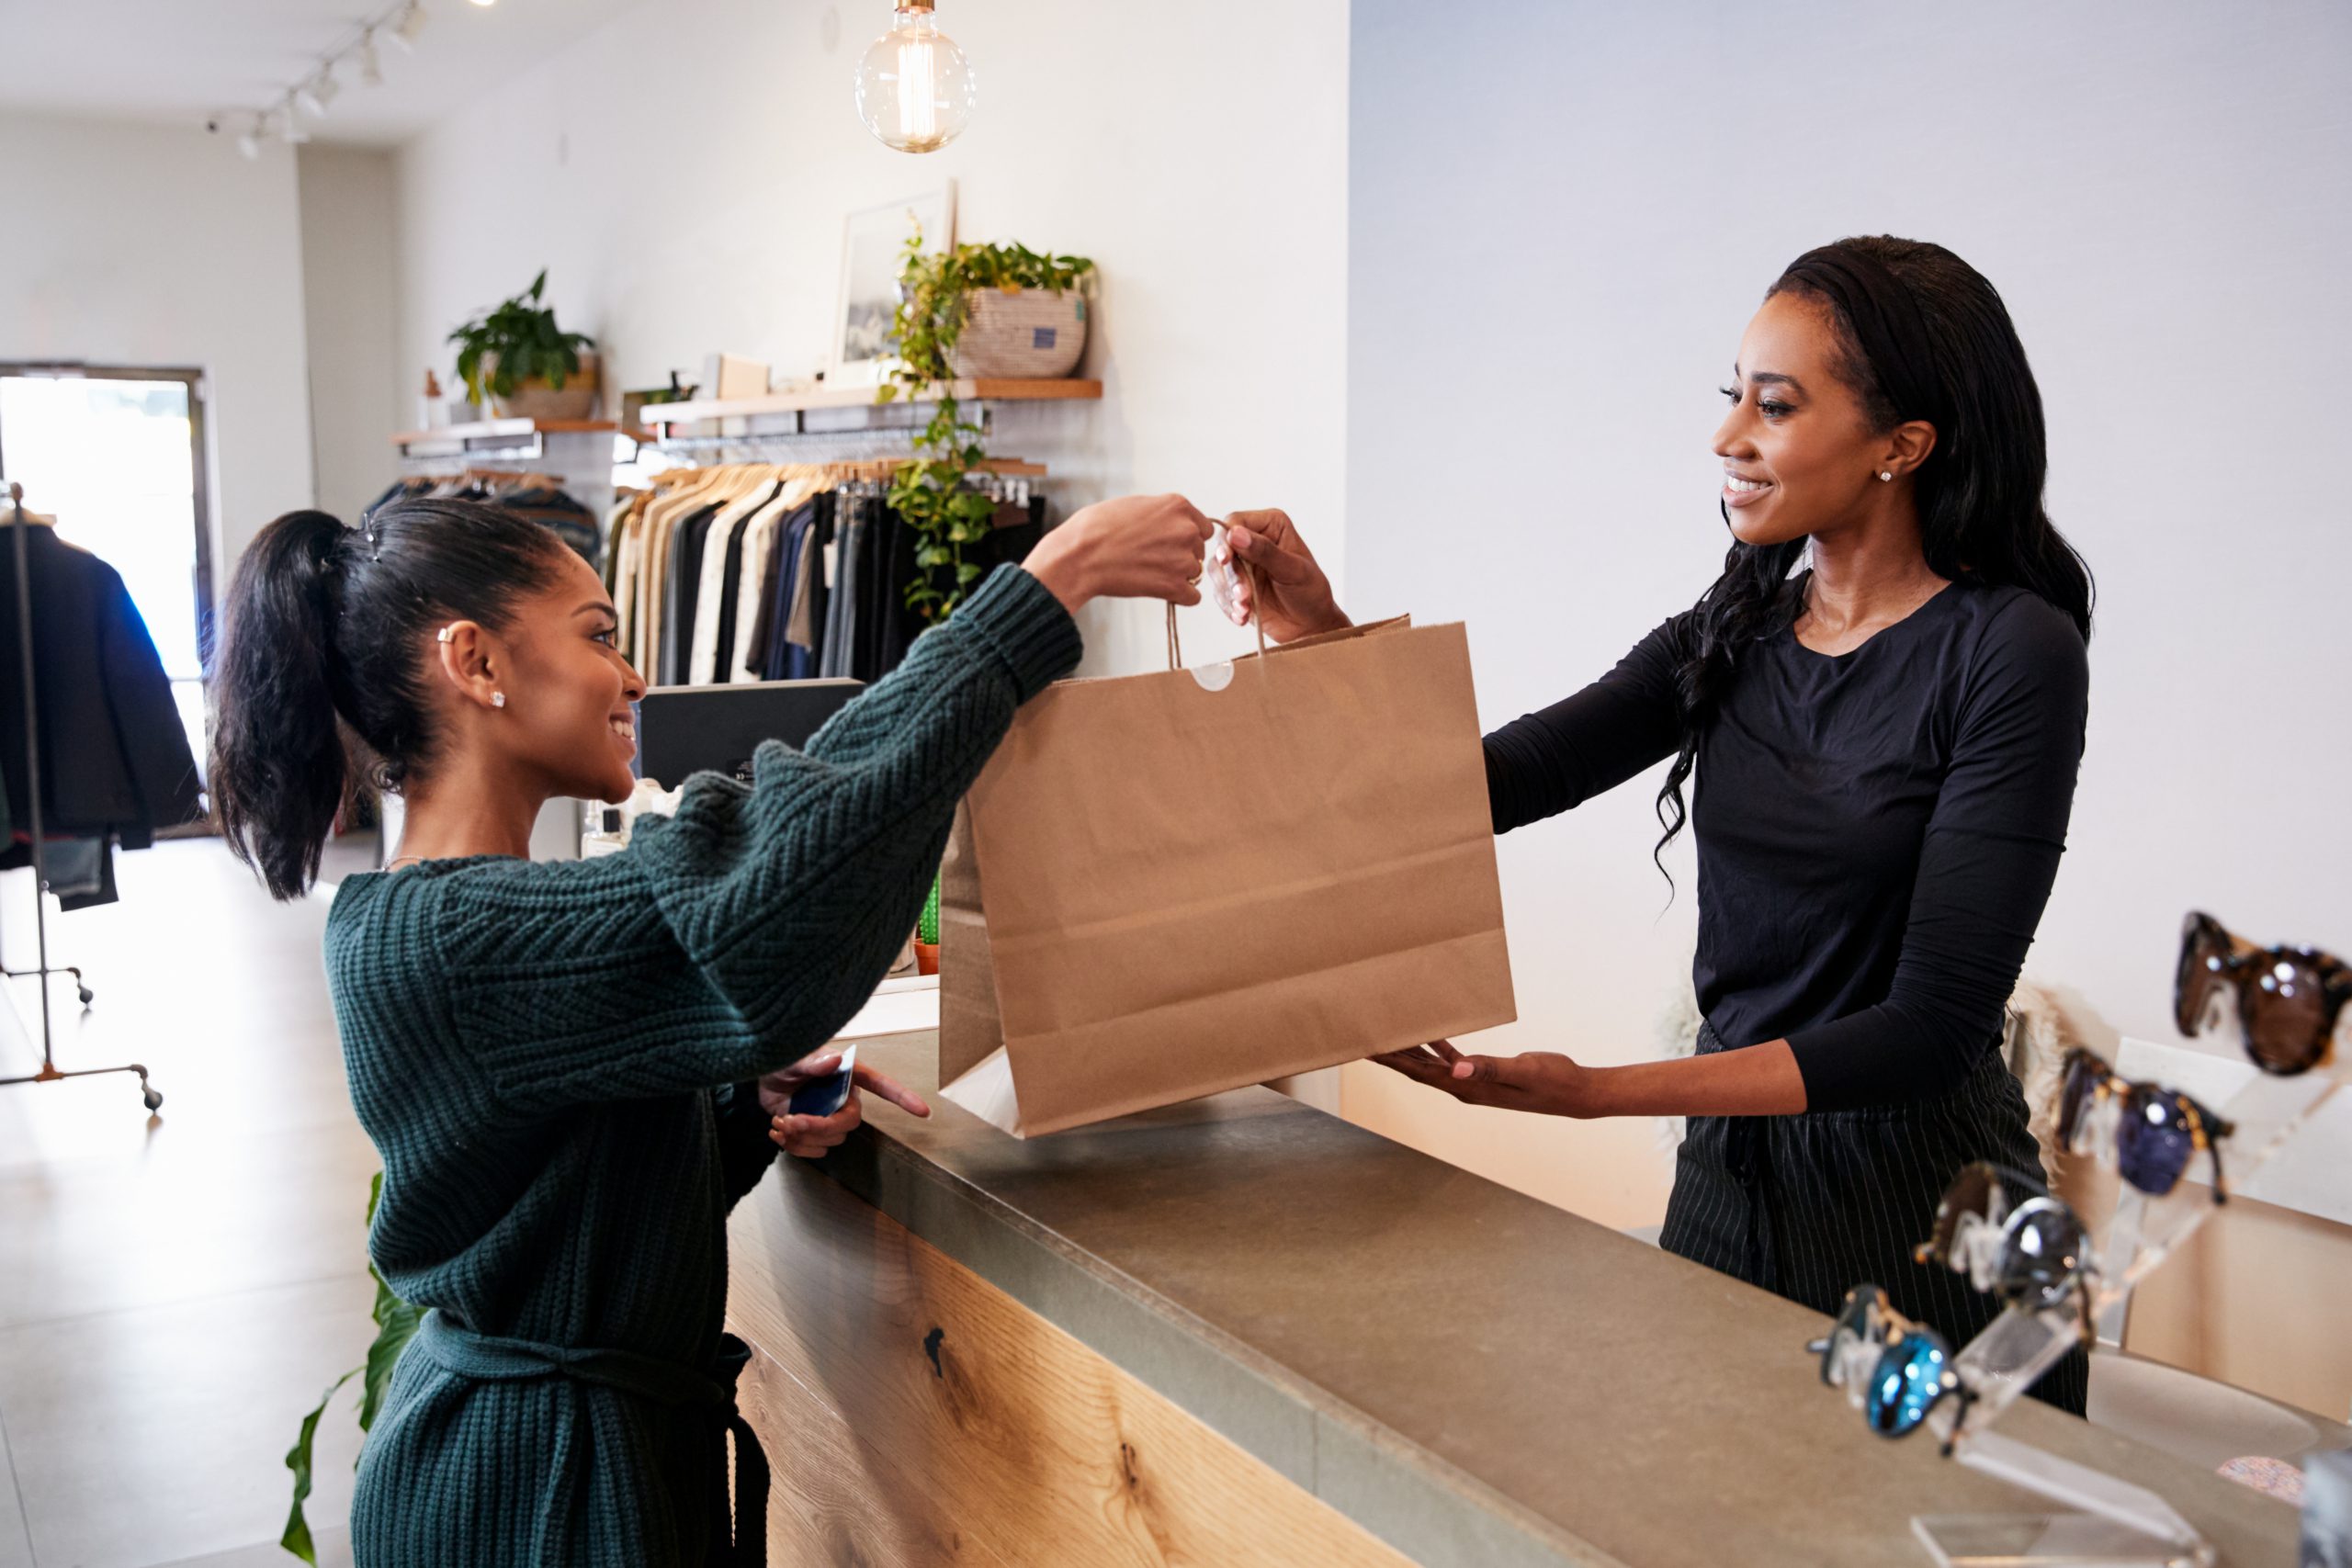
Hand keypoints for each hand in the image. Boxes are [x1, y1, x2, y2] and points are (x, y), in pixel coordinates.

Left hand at [757, 1052, 931, 1159]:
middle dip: (820, 1127)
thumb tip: (835, 1060)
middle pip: (849, 1122)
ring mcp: (830, 1116)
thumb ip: (813, 1062)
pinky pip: (815, 1150)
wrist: (761, 1079)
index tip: (924, 1111)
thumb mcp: (794, 1058)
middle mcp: (844, 1098)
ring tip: (780, 1123)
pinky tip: (778, 1132)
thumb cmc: (782, 1060)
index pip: (882, 1086)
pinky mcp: (814, 1132)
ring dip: (802, 1137)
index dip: (903, 1098)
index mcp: (847, 1075)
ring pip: (831, 1140)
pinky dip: (794, 1147)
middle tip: (793, 1121)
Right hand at [1022, 493, 1214, 613]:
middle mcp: (1185, 529)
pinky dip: (1179, 597)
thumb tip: (1170, 523)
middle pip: (1199, 549)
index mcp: (1177, 506)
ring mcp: (1182, 559)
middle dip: (1181, 555)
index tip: (1169, 543)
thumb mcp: (1134, 505)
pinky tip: (1160, 591)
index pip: (1202, 527)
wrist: (1079, 556)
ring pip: (1194, 572)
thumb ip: (1161, 513)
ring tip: (1148, 573)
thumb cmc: (1096, 529)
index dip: (1185, 537)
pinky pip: (1193, 596)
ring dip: (1177, 576)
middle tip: (1152, 559)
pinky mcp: (1174, 586)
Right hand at [1220, 509, 1348, 642]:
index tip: (1226, 559)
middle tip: (1244, 595)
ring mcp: (1242, 564)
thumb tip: (1235, 534)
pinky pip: (1220, 592)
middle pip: (1223, 548)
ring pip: (1217, 571)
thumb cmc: (1311, 592)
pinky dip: (1229, 606)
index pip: (1236, 522)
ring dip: (1229, 593)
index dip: (1227, 540)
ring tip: (1245, 609)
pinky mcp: (1234, 585)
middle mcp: (1252, 540)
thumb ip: (1265, 551)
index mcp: (1270, 526)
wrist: (1310, 626)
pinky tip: (1243, 616)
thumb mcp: (1293, 570)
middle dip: (1231, 575)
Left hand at [1366, 1039, 1603, 1116]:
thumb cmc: (1552, 1082)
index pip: (1420, 1073)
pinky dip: (1438, 1047)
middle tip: (1362, 1037)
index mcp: (1468, 1088)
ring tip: (1386, 1034)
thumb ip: (1491, 1069)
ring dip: (1409, 1051)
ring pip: (1431, 1065)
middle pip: (1417, 1070)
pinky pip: (1452, 1059)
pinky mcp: (1485, 1075)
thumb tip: (1457, 1069)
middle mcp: (1465, 1087)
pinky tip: (1432, 1034)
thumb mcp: (1522, 1071)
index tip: (1366, 1048)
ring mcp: (1474, 1082)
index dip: (1392, 1061)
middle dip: (1389, 1056)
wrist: (1575, 1093)